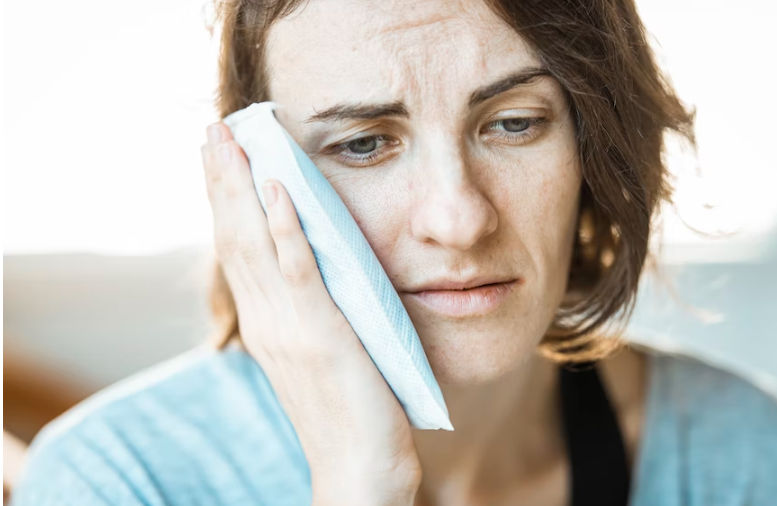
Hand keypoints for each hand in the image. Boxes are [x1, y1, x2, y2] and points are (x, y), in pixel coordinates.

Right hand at [200, 122, 421, 505]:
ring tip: (230, 140)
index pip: (237, 250)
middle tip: (212, 129)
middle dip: (222, 180)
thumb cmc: (347, 414)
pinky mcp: (322, 334)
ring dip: (241, 187)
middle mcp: (267, 321)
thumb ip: (309, 314)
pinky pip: (298, 271)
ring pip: (254, 243)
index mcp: (266, 324)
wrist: (358, 471)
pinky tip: (276, 188)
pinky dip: (284, 227)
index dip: (225, 201)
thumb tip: (314, 276)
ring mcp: (289, 327)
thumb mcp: (319, 354)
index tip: (219, 158)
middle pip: (233, 237)